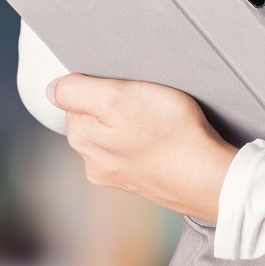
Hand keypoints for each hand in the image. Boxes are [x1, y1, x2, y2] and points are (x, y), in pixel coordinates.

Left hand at [48, 74, 237, 220]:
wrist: (212, 178)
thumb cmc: (171, 134)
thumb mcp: (119, 98)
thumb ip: (78, 91)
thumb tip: (52, 89)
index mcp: (81, 138)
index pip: (74, 97)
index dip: (100, 85)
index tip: (124, 88)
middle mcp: (93, 161)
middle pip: (94, 116)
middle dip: (114, 105)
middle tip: (145, 102)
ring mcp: (117, 175)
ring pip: (116, 134)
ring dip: (133, 124)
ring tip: (158, 121)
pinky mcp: (141, 181)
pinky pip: (137, 151)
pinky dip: (148, 142)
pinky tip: (165, 140)